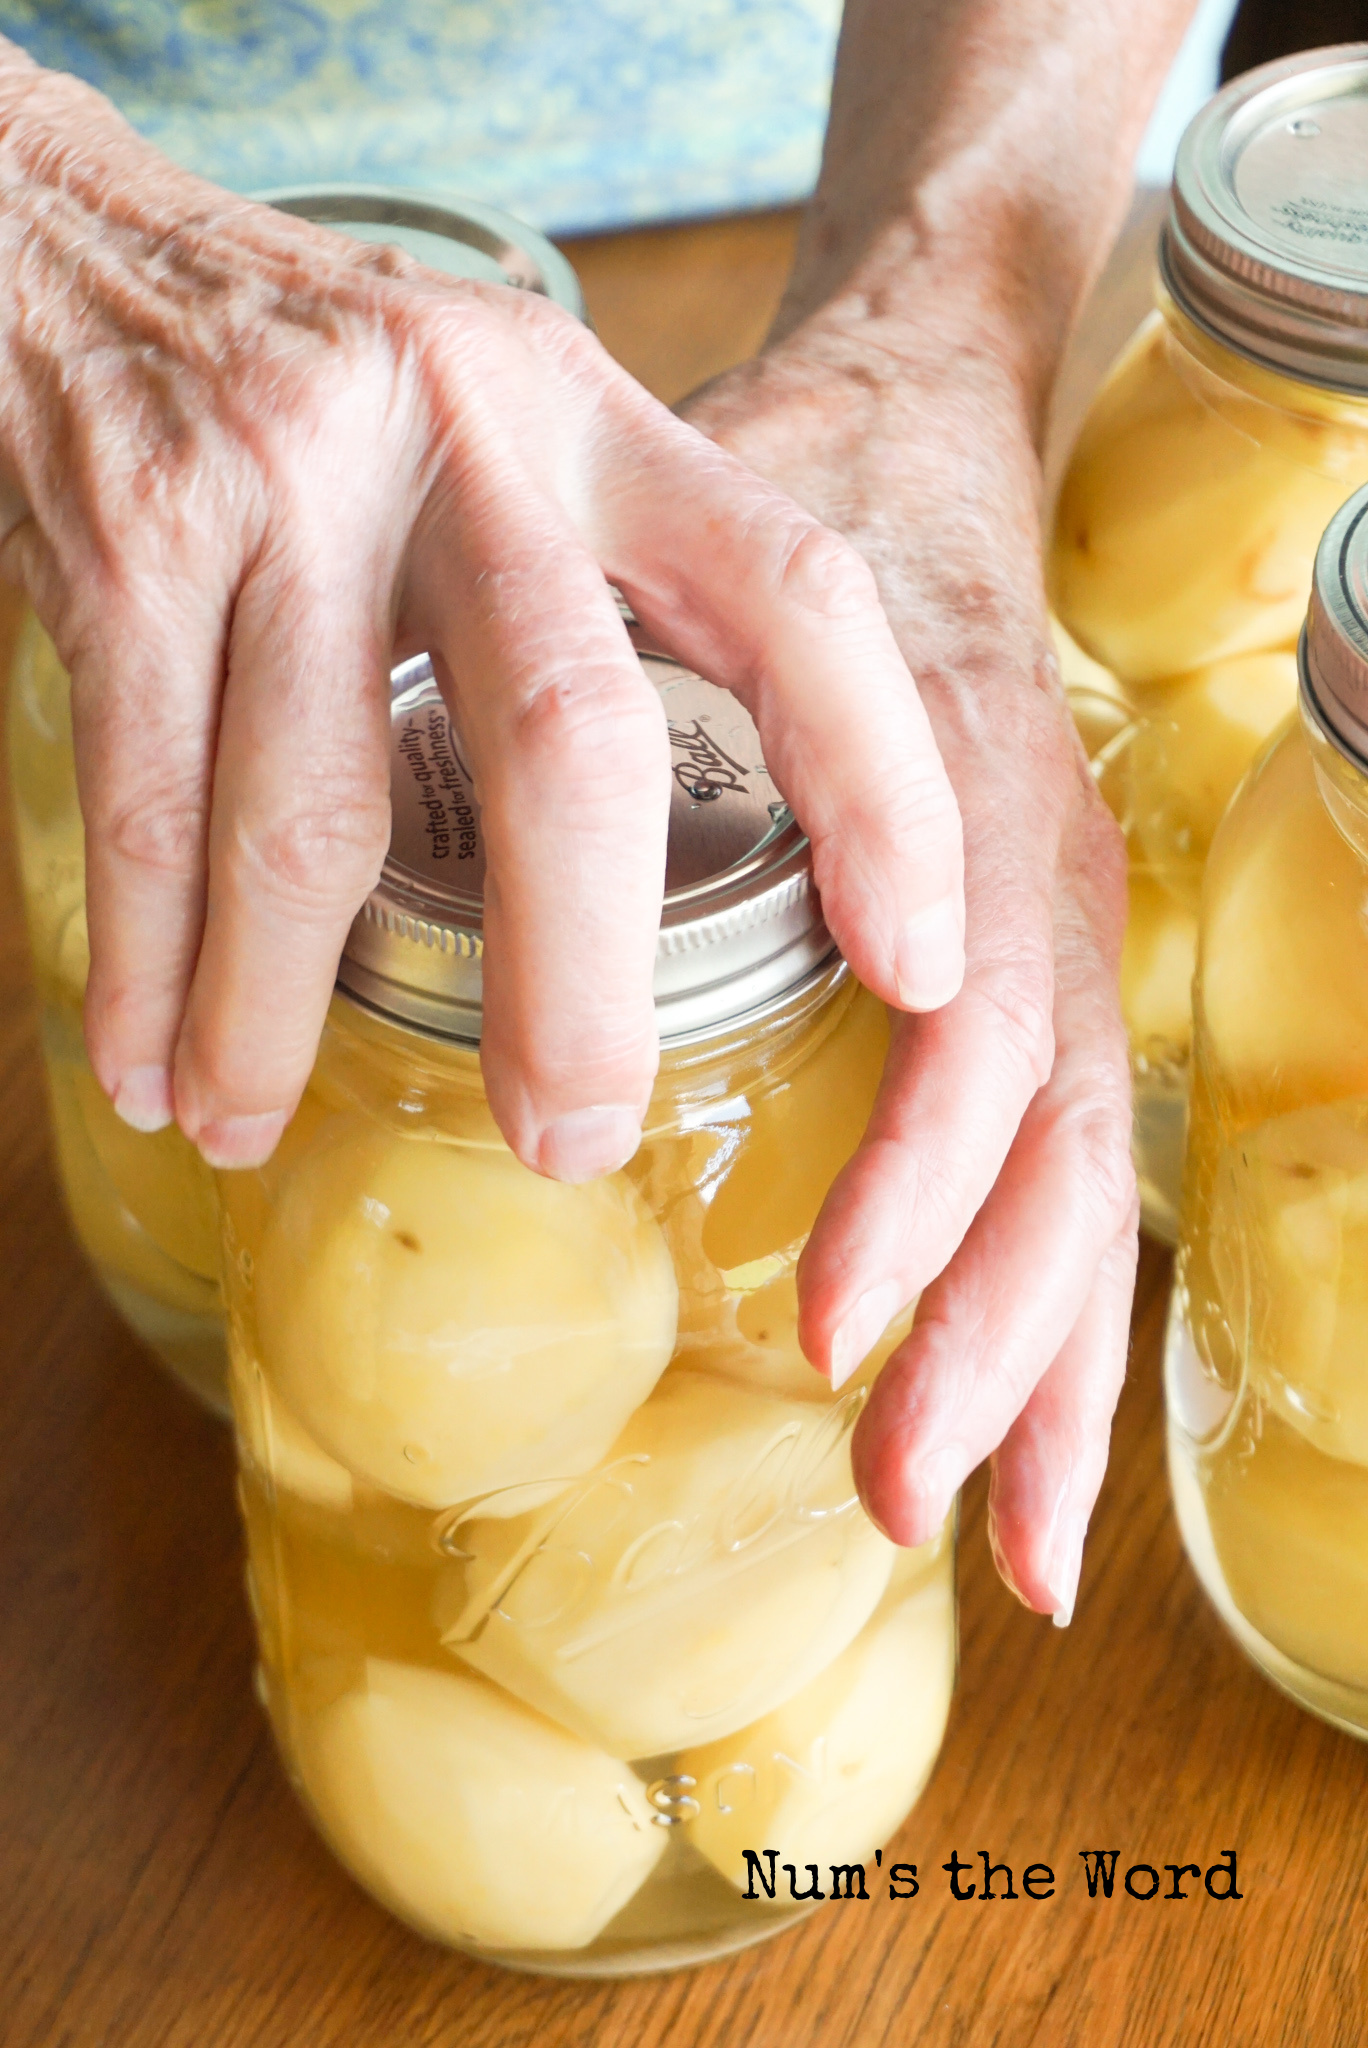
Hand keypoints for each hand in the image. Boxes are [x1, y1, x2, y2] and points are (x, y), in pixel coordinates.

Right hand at [0, 50, 963, 1175]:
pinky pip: (149, 804)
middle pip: (569, 744)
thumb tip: (653, 863)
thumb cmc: (325, 384)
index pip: (796, 598)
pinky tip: (156, 1060)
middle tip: (573, 1138)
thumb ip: (597, 587)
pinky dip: (147, 961)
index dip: (883, 791)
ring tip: (259, 1120)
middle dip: (578, 982)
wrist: (81, 251)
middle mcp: (461, 440)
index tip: (918, 969)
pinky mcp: (127, 537)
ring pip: (314, 816)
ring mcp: (285, 482)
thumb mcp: (503, 429)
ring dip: (281, 1009)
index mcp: (592, 423)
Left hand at [681, 310, 1137, 1622]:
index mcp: (973, 802)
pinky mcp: (1035, 971)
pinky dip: (1049, 1322)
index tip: (823, 1312)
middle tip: (887, 1486)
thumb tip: (474, 782)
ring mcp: (1056, 936)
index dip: (916, 1181)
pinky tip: (1013, 1452)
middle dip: (983, 1338)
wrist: (931, 415)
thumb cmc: (812, 490)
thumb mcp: (727, 546)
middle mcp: (1041, 887)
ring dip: (1031, 1371)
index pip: (983, 1030)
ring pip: (1086, 1186)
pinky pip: (1070, 1167)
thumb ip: (642, 651)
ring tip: (966, 1532)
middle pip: (1058, 1151)